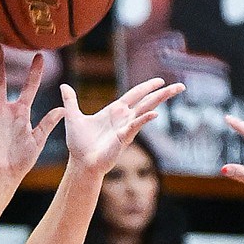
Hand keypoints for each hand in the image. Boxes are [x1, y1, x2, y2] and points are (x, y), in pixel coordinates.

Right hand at [0, 46, 64, 187]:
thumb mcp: (38, 140)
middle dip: (1, 64)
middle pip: (2, 82)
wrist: (5, 175)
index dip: (34, 72)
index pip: (29, 87)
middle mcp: (5, 109)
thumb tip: (63, 109)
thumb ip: (48, 124)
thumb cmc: (21, 159)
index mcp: (21, 112)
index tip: (40, 55)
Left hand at [61, 76, 185, 174]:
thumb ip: (70, 101)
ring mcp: (126, 128)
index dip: (147, 87)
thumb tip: (63, 86)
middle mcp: (124, 118)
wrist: (80, 163)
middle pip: (147, 101)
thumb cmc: (79, 145)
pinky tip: (154, 114)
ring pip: (147, 110)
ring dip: (161, 100)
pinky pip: (135, 126)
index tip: (160, 80)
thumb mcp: (73, 117)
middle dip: (163, 93)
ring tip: (176, 91)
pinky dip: (144, 120)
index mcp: (115, 111)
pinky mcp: (123, 138)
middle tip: (181, 86)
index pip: (135, 95)